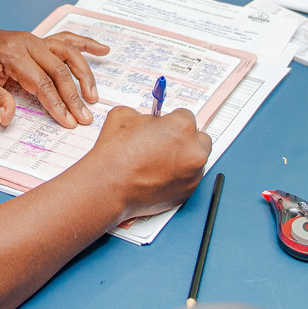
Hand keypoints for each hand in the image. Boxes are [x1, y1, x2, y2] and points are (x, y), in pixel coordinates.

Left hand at [0, 14, 108, 127]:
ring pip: (68, 54)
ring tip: (93, 96)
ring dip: (84, 74)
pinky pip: (65, 40)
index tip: (68, 121)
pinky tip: (102, 50)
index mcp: (11, 54)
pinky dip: (85, 44)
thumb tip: (9, 118)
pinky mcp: (37, 40)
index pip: (41, 83)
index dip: (57, 104)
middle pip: (59, 70)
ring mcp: (34, 39)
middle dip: (75, 96)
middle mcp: (27, 43)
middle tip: (85, 117)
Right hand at [76, 105, 210, 223]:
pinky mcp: (187, 193)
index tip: (164, 126)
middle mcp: (194, 150)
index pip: (185, 116)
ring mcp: (193, 174)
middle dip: (185, 139)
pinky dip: (178, 177)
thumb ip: (145, 115)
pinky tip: (158, 176)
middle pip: (199, 138)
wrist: (108, 186)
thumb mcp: (125, 115)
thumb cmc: (116, 154)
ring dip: (183, 159)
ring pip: (195, 161)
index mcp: (182, 127)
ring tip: (159, 162)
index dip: (171, 120)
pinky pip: (188, 180)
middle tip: (166, 143)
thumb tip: (150, 121)